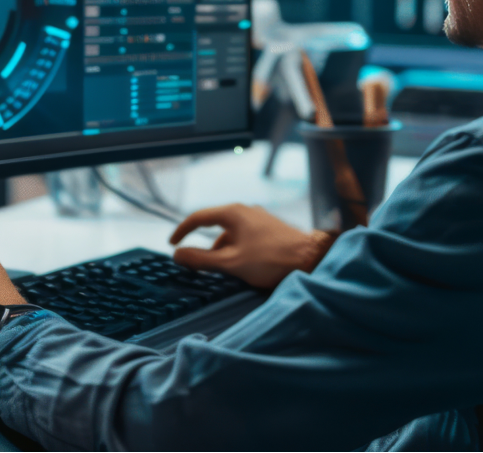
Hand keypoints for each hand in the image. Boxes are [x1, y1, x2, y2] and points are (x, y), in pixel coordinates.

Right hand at [170, 204, 334, 289]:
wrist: (311, 258)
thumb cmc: (271, 259)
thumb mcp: (230, 263)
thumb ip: (201, 259)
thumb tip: (177, 255)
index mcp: (233, 213)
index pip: (198, 217)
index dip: (181, 231)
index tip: (171, 244)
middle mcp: (245, 210)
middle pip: (215, 226)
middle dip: (205, 247)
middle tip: (197, 265)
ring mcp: (259, 218)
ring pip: (231, 234)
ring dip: (222, 250)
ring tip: (224, 271)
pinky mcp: (270, 228)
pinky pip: (244, 237)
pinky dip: (236, 249)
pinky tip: (243, 266)